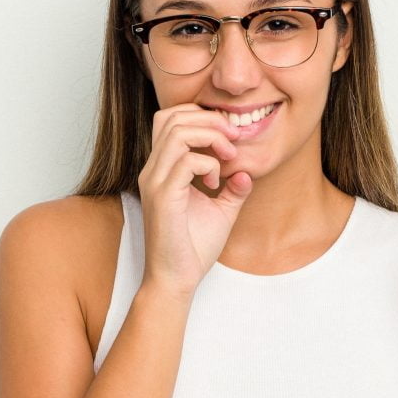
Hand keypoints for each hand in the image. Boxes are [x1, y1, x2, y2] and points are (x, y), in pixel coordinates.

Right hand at [136, 103, 252, 297]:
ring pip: (178, 132)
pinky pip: (186, 161)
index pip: (170, 119)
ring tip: (228, 156)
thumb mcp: (220, 212)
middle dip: (210, 121)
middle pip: (172, 117)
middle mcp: (153, 170)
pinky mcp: (163, 197)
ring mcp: (154, 182)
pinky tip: (216, 182)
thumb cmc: (192, 248)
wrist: (175, 280)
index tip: (229, 138)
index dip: (202, 118)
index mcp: (161, 169)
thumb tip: (245, 171)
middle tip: (234, 140)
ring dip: (211, 137)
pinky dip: (209, 164)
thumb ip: (232, 189)